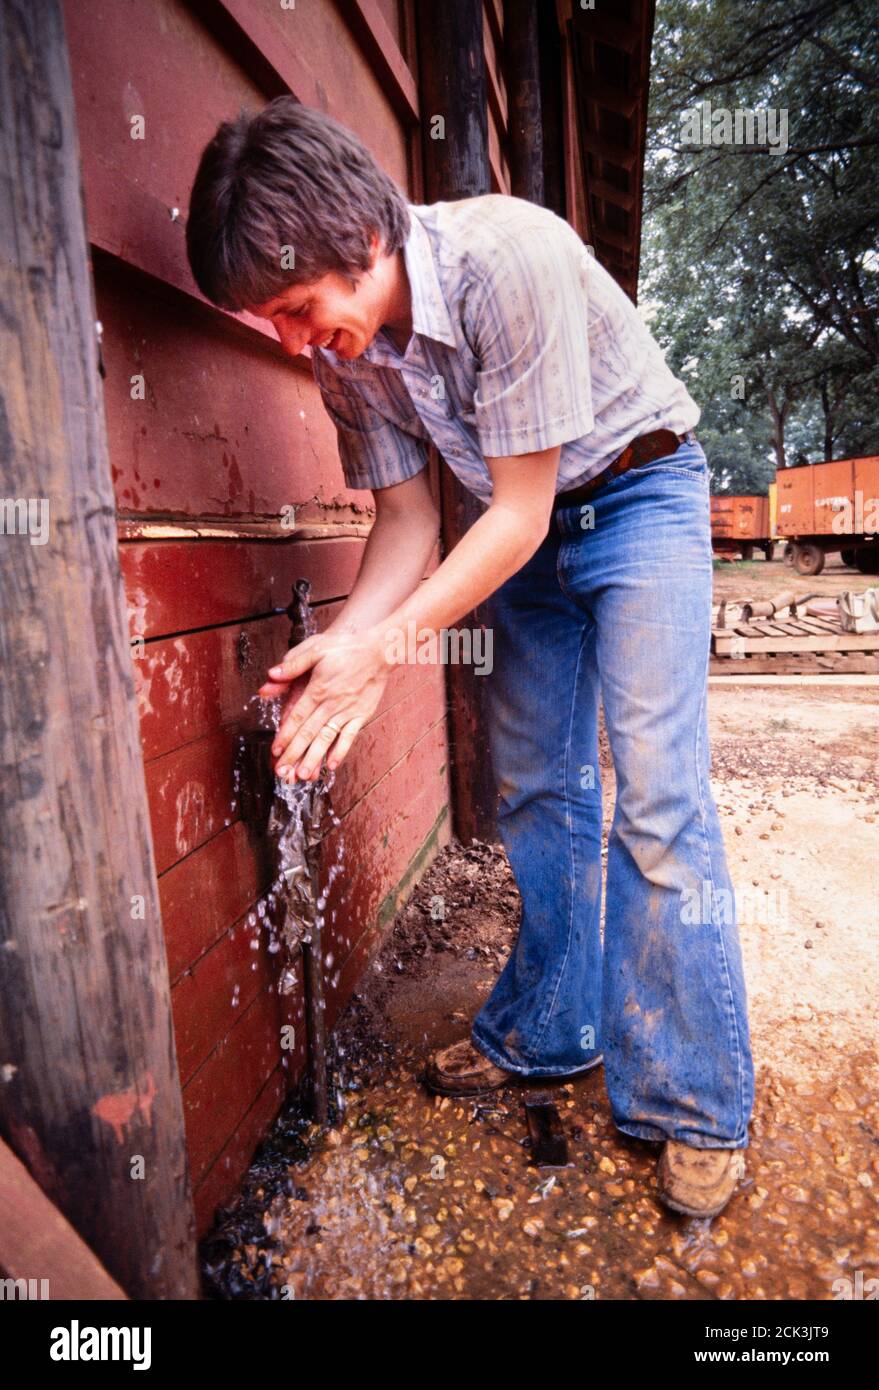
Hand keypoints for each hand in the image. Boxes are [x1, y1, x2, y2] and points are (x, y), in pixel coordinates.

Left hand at [258, 627, 391, 781]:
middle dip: (294, 753)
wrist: (379, 649)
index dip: (285, 735)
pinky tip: (332, 764)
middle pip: (309, 732)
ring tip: (303, 775)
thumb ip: (293, 663)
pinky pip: (350, 736)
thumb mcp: (316, 647)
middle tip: (282, 772)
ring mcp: (348, 711)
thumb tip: (271, 675)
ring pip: (327, 738)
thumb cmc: (346, 648)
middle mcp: (332, 703)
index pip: (297, 717)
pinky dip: (341, 750)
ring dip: (314, 758)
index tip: (275, 751)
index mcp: (318, 689)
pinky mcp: (362, 714)